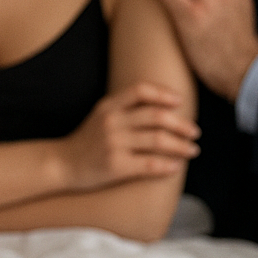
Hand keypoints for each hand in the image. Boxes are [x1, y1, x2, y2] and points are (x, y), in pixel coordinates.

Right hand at [58, 82, 198, 190]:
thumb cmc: (87, 141)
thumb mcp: (101, 116)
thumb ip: (125, 109)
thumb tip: (163, 108)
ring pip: (158, 140)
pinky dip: (167, 166)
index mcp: (109, 106)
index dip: (164, 94)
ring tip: (192, 150)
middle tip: (195, 132)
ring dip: (180, 146)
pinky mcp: (115, 166)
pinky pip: (149, 164)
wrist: (62, 165)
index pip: (141, 90)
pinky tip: (175, 167)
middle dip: (181, 124)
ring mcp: (113, 144)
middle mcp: (112, 122)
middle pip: (156, 116)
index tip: (180, 102)